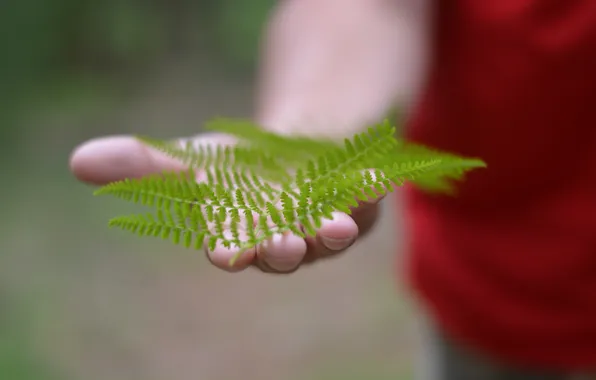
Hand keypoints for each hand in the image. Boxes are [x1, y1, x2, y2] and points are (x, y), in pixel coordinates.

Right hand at [69, 133, 382, 273]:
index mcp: (244, 231)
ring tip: (336, 224)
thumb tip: (77, 160)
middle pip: (285, 251)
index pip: (233, 244)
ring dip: (334, 230)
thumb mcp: (199, 159)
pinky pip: (369, 199)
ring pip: (332, 234)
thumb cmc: (246, 169)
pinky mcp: (362, 199)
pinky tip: (375, 181)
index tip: (226, 252)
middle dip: (282, 252)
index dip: (231, 247)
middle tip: (282, 248)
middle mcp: (287, 235)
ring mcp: (328, 220)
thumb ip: (147, 165)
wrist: (303, 153)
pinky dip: (372, 192)